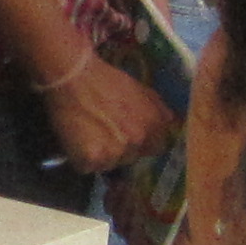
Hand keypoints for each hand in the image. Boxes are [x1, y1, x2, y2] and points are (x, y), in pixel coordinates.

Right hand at [40, 50, 174, 175]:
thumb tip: (170, 123)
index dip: (141, 144)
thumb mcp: (141, 89)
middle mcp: (138, 141)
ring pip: (109, 165)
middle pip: (131, 158)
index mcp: (154, 125)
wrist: (75, 77)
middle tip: (103, 133)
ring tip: (88, 136)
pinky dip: (81, 159)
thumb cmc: (106, 79)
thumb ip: (158, 109)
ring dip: (100, 155)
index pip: (155, 149)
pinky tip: (77, 141)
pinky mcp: (93, 158)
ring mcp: (116, 152)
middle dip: (120, 149)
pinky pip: (87, 167)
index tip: (127, 137)